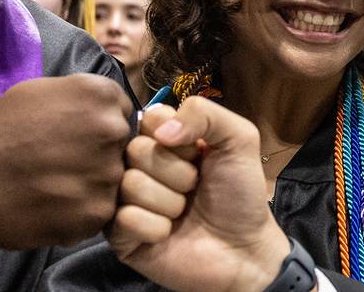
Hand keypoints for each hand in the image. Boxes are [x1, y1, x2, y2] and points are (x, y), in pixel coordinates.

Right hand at [0, 73, 131, 250]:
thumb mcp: (39, 91)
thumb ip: (80, 97)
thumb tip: (107, 110)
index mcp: (98, 94)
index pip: (122, 111)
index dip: (98, 126)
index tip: (74, 136)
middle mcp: (111, 130)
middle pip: (121, 147)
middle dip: (97, 155)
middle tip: (60, 164)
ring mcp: (107, 173)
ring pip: (112, 181)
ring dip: (89, 185)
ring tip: (52, 185)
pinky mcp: (97, 213)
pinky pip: (99, 212)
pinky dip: (78, 212)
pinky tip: (50, 204)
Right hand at [111, 100, 293, 291]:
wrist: (244, 250)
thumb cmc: (240, 195)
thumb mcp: (238, 140)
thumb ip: (206, 113)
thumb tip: (161, 130)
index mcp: (164, 139)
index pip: (149, 118)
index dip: (176, 136)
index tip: (197, 154)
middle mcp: (140, 166)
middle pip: (136, 150)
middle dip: (176, 172)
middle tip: (193, 188)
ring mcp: (127, 199)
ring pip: (130, 184)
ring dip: (169, 202)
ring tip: (184, 212)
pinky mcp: (120, 234)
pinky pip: (124, 218)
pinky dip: (155, 227)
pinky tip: (168, 234)